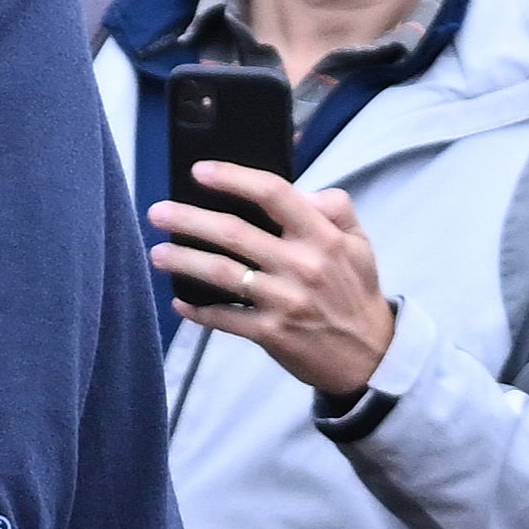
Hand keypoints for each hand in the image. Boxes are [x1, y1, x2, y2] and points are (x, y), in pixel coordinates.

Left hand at [151, 166, 394, 396]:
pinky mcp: (271, 333)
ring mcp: (284, 300)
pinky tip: (179, 302)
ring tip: (157, 253)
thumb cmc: (357, 294)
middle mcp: (301, 265)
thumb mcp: (360, 245)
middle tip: (157, 212)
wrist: (371, 357)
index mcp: (322, 237)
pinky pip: (223, 318)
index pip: (274, 194)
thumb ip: (337, 208)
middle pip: (233, 232)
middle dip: (188, 219)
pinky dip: (197, 310)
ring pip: (220, 273)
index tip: (200, 171)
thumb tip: (306, 191)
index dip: (233, 178)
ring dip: (182, 261)